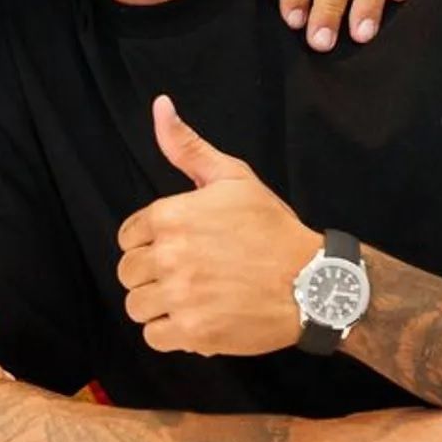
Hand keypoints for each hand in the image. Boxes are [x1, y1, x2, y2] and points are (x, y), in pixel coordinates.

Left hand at [115, 97, 320, 356]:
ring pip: (136, 306)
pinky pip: (154, 336)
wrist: (313, 282)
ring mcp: (181, 295)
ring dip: (157, 305)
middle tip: (185, 275)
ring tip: (189, 298)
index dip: (150, 243)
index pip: (128, 236)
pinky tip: (195, 319)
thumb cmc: (272, 229)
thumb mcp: (232, 177)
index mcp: (171, 215)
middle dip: (151, 274)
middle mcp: (170, 255)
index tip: (177, 248)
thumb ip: (187, 146)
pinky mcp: (194, 331)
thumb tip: (160, 105)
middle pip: (127, 272)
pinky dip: (170, 333)